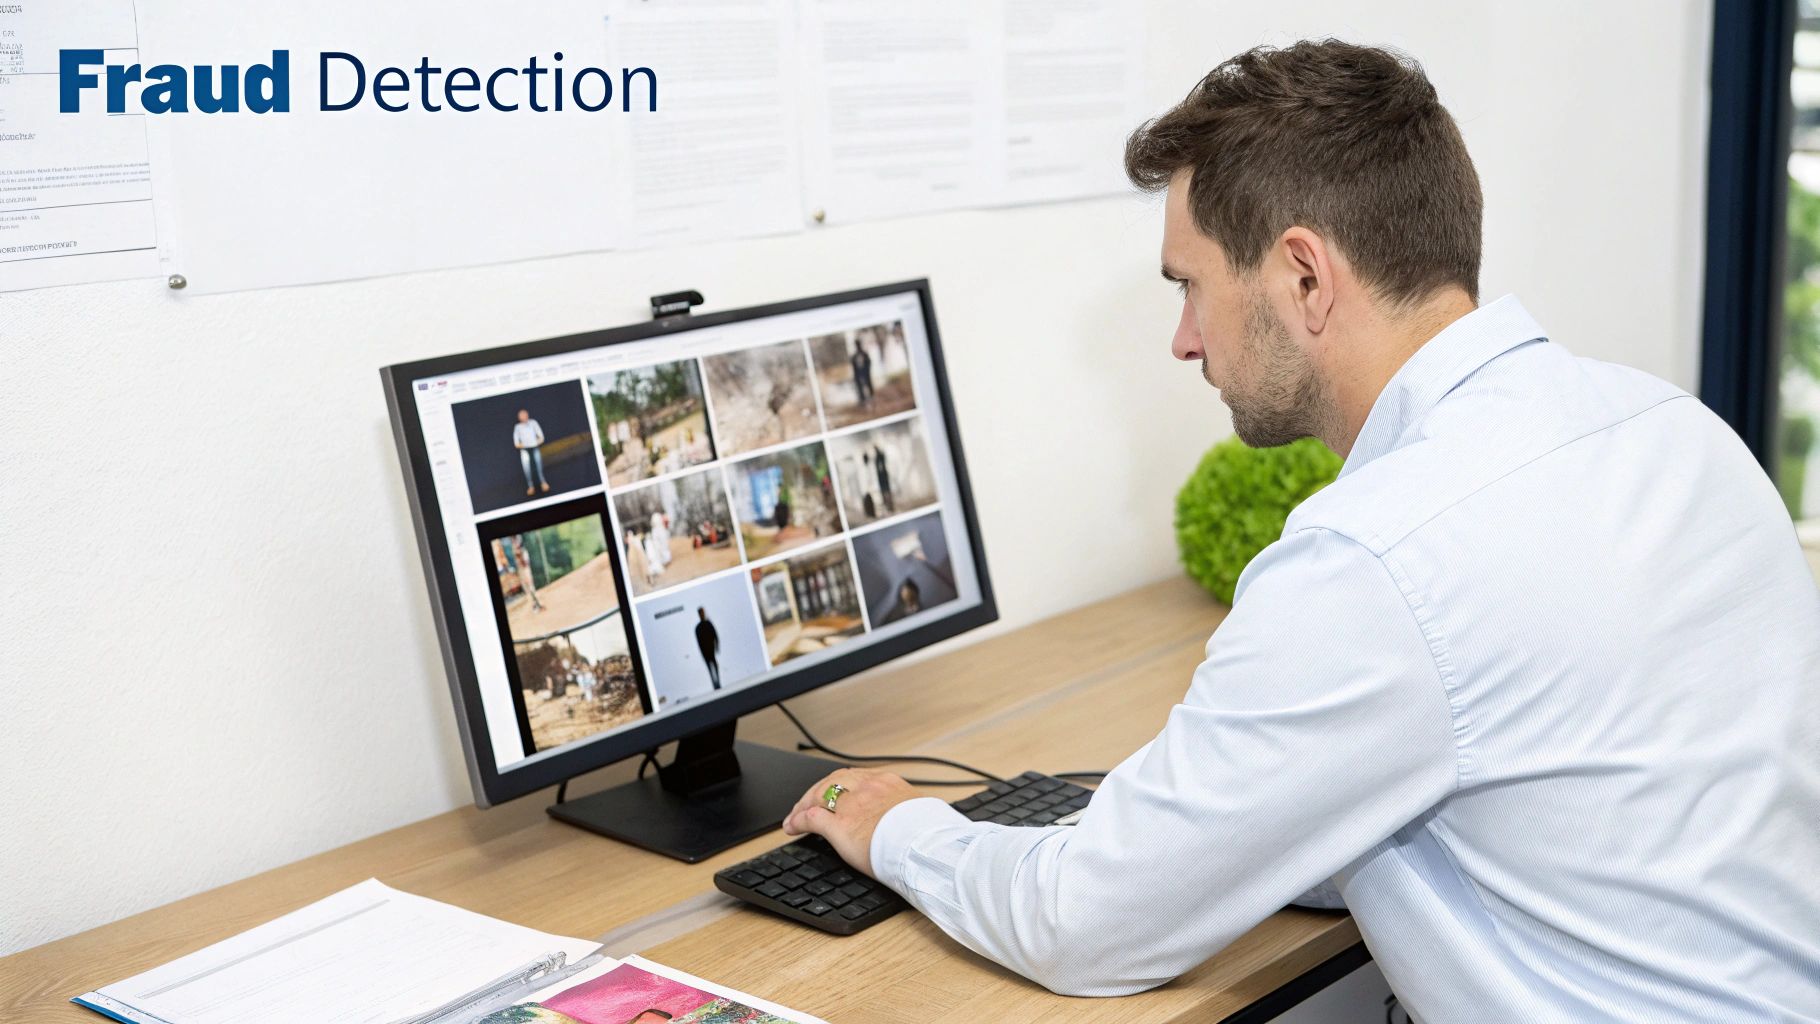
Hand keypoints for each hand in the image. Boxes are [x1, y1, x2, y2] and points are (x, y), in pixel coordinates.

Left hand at [781, 767, 918, 877]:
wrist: (925, 846)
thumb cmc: (927, 834)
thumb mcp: (919, 811)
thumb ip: (907, 808)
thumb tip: (911, 816)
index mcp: (888, 783)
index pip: (854, 776)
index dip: (837, 785)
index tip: (832, 793)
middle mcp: (867, 788)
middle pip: (833, 781)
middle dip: (817, 791)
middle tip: (807, 803)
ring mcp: (852, 805)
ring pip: (819, 795)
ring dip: (804, 804)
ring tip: (795, 815)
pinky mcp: (840, 826)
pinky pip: (812, 818)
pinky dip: (799, 820)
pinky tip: (793, 827)